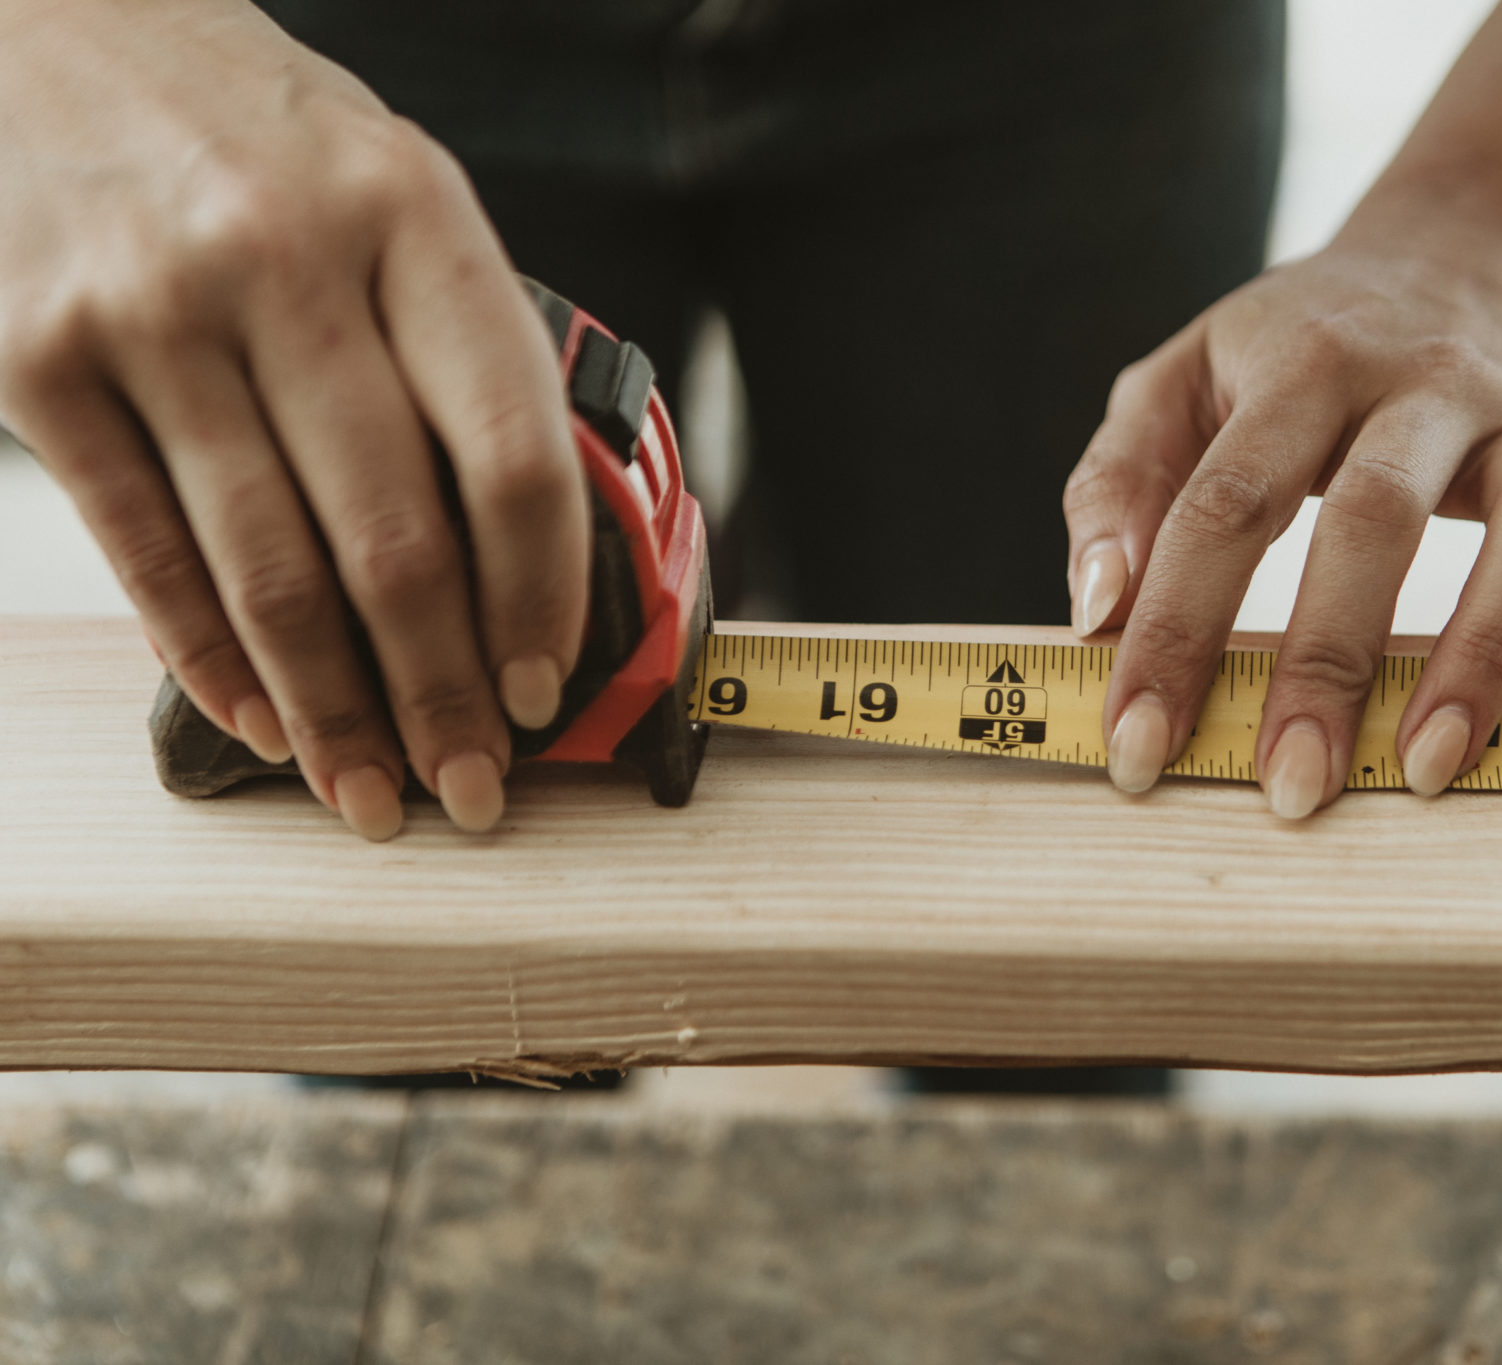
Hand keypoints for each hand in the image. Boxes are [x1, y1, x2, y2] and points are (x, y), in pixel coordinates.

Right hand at [0, 0, 587, 838]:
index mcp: (411, 216)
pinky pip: (146, 551)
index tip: (547, 685)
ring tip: (374, 790)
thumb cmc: (250, 131)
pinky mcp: (37, 359)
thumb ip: (461, 347)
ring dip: (334, 711)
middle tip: (472, 785)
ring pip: (269, 569)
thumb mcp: (392, 194)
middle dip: (442, 693)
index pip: (510, 451)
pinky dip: (212, 659)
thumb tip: (529, 552)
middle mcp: (283, 259)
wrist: (40, 19)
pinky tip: (263, 720)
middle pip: (394, 538)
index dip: (539, 596)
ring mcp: (151, 311)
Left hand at [1063, 183, 1501, 816]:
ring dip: (1491, 651)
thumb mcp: (1178, 375)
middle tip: (1292, 792)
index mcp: (1296, 367)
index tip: (1137, 748)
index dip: (1174, 630)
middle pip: (1373, 522)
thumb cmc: (1285, 344)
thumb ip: (1118, 483)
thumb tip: (1091, 610)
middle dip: (1329, 662)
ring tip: (1441, 773)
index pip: (1220, 507)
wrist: (1453, 239)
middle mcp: (1418, 388)